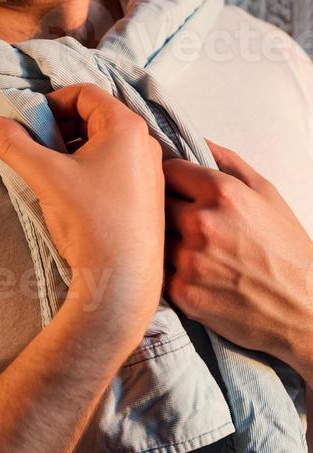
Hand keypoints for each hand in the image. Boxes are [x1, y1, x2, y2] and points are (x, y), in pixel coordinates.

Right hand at [0, 84, 165, 339]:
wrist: (122, 281)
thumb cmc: (89, 220)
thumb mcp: (43, 174)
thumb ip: (13, 143)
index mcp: (125, 127)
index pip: (84, 93)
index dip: (51, 102)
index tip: (30, 124)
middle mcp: (145, 143)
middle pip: (94, 117)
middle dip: (59, 128)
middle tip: (35, 149)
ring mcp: (150, 171)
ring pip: (103, 144)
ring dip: (71, 150)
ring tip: (49, 174)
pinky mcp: (148, 197)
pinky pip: (114, 167)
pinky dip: (88, 170)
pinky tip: (71, 196)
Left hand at [163, 138, 312, 381]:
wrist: (304, 312)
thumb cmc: (288, 252)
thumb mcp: (267, 194)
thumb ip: (227, 161)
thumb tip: (196, 140)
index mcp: (222, 193)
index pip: (167, 170)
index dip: (171, 179)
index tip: (178, 189)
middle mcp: (201, 222)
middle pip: (155, 202)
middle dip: (166, 208)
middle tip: (185, 221)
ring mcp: (189, 258)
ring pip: (153, 236)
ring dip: (165, 240)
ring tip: (193, 249)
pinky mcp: (183, 292)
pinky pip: (159, 270)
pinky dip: (170, 270)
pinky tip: (195, 273)